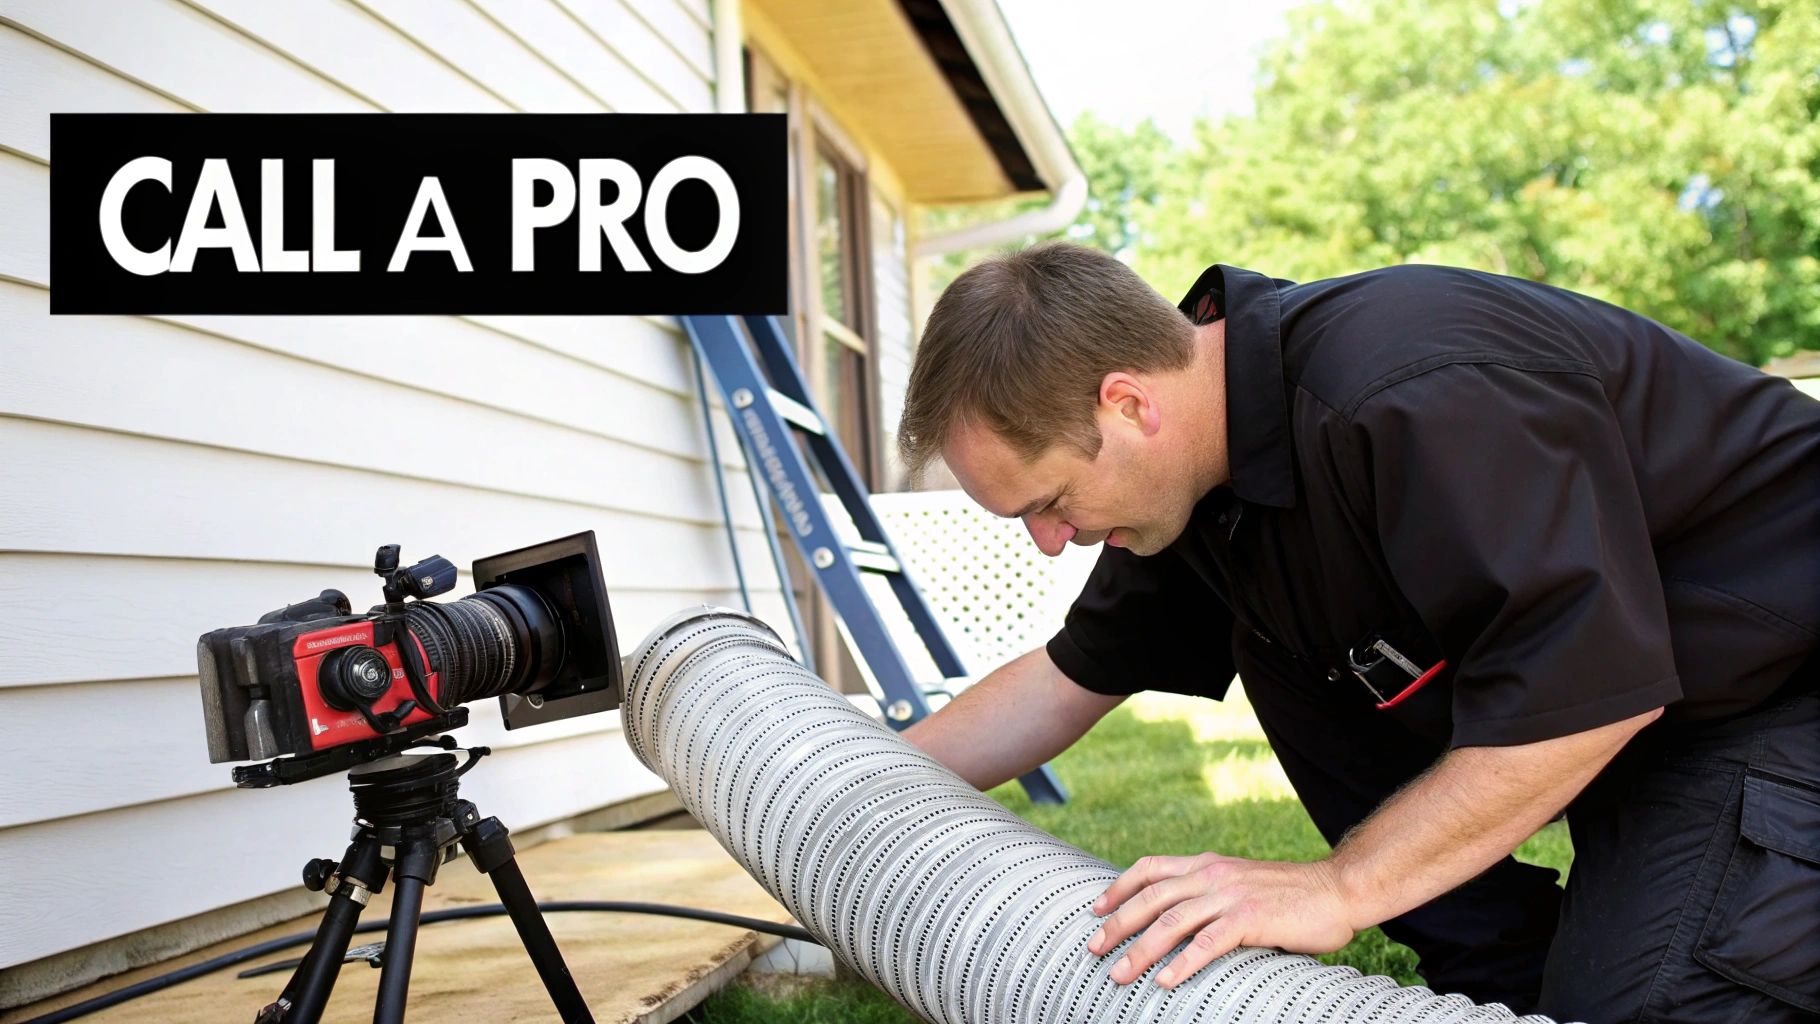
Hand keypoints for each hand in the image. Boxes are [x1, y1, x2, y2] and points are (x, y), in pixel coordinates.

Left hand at [1085, 853, 1357, 987]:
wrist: (1337, 889)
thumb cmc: (1289, 895)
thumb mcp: (1239, 885)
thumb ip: (1210, 895)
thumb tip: (1179, 920)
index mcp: (1206, 864)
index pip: (1149, 869)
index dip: (1118, 888)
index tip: (1096, 910)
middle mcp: (1211, 874)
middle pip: (1150, 897)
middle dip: (1117, 924)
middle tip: (1094, 950)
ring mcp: (1230, 895)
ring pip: (1171, 921)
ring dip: (1141, 950)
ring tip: (1119, 974)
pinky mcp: (1250, 918)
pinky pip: (1207, 942)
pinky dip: (1182, 962)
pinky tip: (1166, 980)